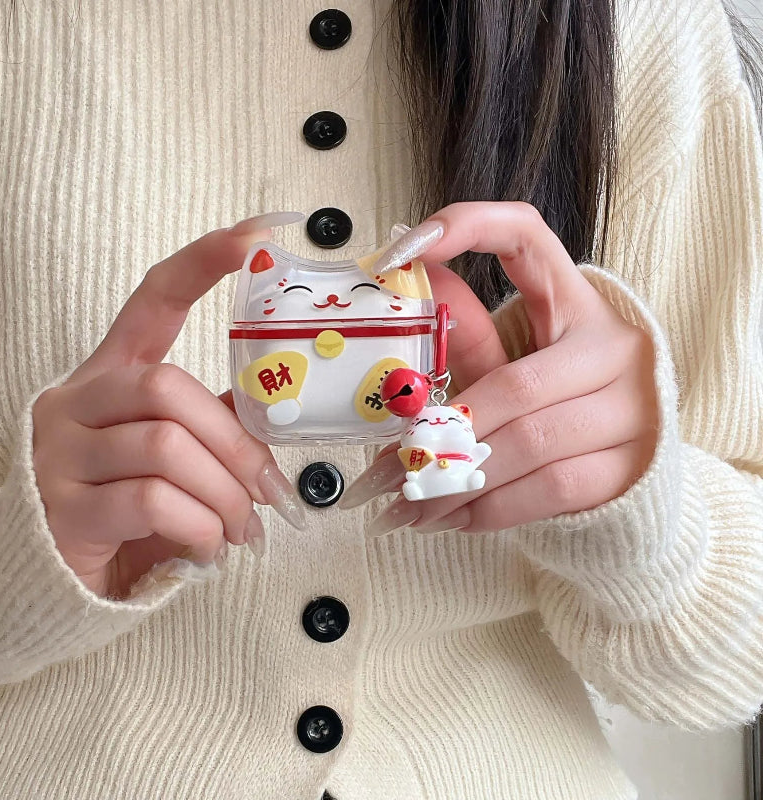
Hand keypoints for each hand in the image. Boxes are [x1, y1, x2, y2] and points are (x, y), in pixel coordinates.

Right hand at [32, 213, 305, 597]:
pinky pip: (151, 501)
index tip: (256, 234)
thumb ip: (211, 425)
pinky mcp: (62, 509)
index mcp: (111, 375)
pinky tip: (210, 548)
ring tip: (243, 528)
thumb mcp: (172, 458)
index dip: (204, 263)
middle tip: (268, 491)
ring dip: (225, 495)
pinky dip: (202, 527)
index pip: (154, 299)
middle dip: (236, 446)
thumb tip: (269, 411)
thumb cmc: (127, 510)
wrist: (53, 578)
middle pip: (170, 388)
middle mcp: (77, 401)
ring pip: (167, 447)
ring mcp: (61, 453)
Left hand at [342, 202, 658, 534]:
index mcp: (576, 301)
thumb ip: (466, 338)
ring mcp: (633, 408)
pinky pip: (549, 489)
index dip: (468, 228)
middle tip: (384, 470)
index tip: (401, 251)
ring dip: (455, 481)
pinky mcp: (632, 466)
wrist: (630, 467)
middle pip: (516, 383)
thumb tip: (404, 295)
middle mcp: (615, 346)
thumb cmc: (554, 406)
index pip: (527, 237)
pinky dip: (489, 508)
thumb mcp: (511, 364)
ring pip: (528, 444)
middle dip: (441, 431)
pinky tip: (450, 517)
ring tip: (405, 505)